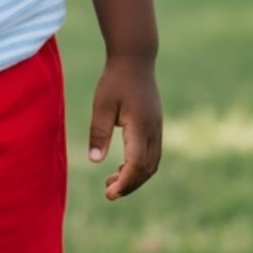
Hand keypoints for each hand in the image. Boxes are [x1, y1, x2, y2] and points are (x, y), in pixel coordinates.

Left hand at [86, 53, 161, 199]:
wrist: (135, 59)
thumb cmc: (115, 80)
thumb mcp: (101, 105)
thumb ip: (99, 133)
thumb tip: (95, 160)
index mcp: (141, 126)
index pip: (137, 163)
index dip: (125, 182)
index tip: (109, 193)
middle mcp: (154, 130)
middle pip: (147, 169)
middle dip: (129, 185)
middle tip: (108, 193)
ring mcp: (158, 128)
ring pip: (152, 163)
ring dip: (135, 177)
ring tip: (111, 182)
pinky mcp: (155, 126)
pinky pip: (152, 154)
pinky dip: (139, 166)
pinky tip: (121, 166)